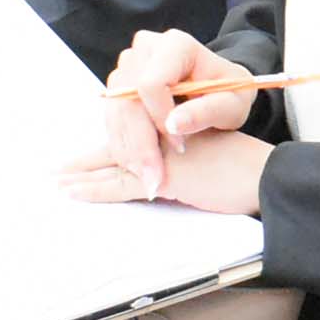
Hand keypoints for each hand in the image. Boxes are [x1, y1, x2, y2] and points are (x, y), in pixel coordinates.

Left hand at [73, 125, 269, 215]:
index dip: (111, 140)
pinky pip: (122, 185)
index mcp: (171, 127)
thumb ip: (182, 153)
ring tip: (60, 182)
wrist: (259, 174)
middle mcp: (162, 136)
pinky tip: (75, 192)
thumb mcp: (206, 154)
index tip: (87, 155)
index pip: (132, 129)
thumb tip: (158, 164)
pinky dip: (96, 189)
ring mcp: (161, 155)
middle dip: (88, 160)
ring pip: (114, 161)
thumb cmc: (240, 166)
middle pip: (118, 144)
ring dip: (84, 174)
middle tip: (61, 170)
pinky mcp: (164, 177)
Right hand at [92, 29, 259, 197]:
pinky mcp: (120, 83)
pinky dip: (124, 144)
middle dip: (140, 143)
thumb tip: (173, 124)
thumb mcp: (232, 105)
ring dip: (128, 148)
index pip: (151, 83)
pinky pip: (112, 116)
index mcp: (176, 45)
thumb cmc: (229, 94)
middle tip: (156, 179)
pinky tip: (140, 165)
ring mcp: (129, 64)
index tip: (180, 148)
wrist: (220, 88)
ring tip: (149, 176)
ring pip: (115, 109)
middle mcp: (146, 48)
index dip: (159, 119)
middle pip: (127, 98)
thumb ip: (206, 112)